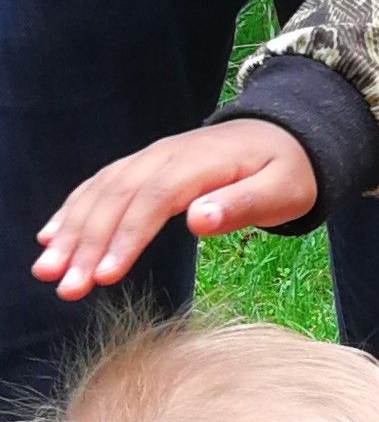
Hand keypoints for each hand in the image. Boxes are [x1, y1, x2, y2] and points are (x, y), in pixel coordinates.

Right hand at [34, 121, 317, 300]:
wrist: (285, 135)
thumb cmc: (288, 172)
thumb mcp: (281, 191)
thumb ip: (241, 205)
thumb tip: (197, 219)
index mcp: (195, 165)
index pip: (151, 202)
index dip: (126, 238)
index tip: (105, 275)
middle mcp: (162, 157)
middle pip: (115, 201)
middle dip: (85, 244)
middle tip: (64, 286)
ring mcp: (149, 160)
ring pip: (99, 194)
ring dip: (70, 232)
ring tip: (47, 271)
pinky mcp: (143, 169)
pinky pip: (101, 187)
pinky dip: (73, 212)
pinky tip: (51, 237)